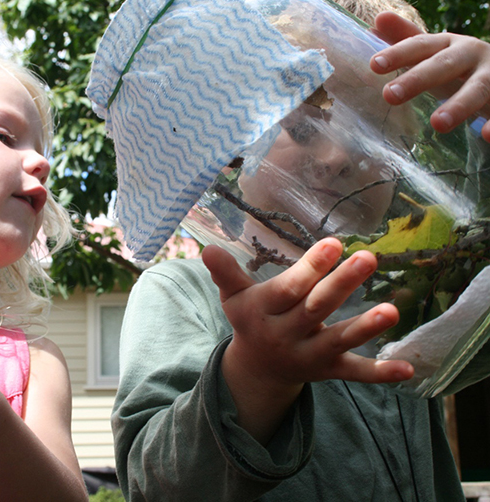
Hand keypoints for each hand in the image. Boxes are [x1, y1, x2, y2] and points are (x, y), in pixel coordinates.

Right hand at [204, 239, 412, 392]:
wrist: (256, 370)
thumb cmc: (250, 320)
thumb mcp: (234, 297)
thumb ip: (226, 273)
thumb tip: (208, 248)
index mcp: (264, 313)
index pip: (288, 290)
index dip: (310, 268)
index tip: (333, 244)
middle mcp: (286, 335)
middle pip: (316, 309)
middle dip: (341, 285)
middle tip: (367, 258)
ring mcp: (310, 355)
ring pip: (337, 341)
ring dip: (364, 328)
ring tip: (392, 311)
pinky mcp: (329, 371)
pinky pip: (354, 373)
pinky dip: (380, 374)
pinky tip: (409, 370)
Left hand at [370, 11, 489, 141]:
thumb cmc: (460, 65)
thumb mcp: (435, 52)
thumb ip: (407, 38)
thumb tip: (377, 21)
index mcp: (449, 45)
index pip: (421, 46)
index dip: (398, 53)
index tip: (374, 64)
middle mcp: (472, 55)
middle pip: (445, 65)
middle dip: (418, 78)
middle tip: (389, 95)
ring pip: (478, 88)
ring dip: (460, 105)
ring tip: (437, 124)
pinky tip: (486, 135)